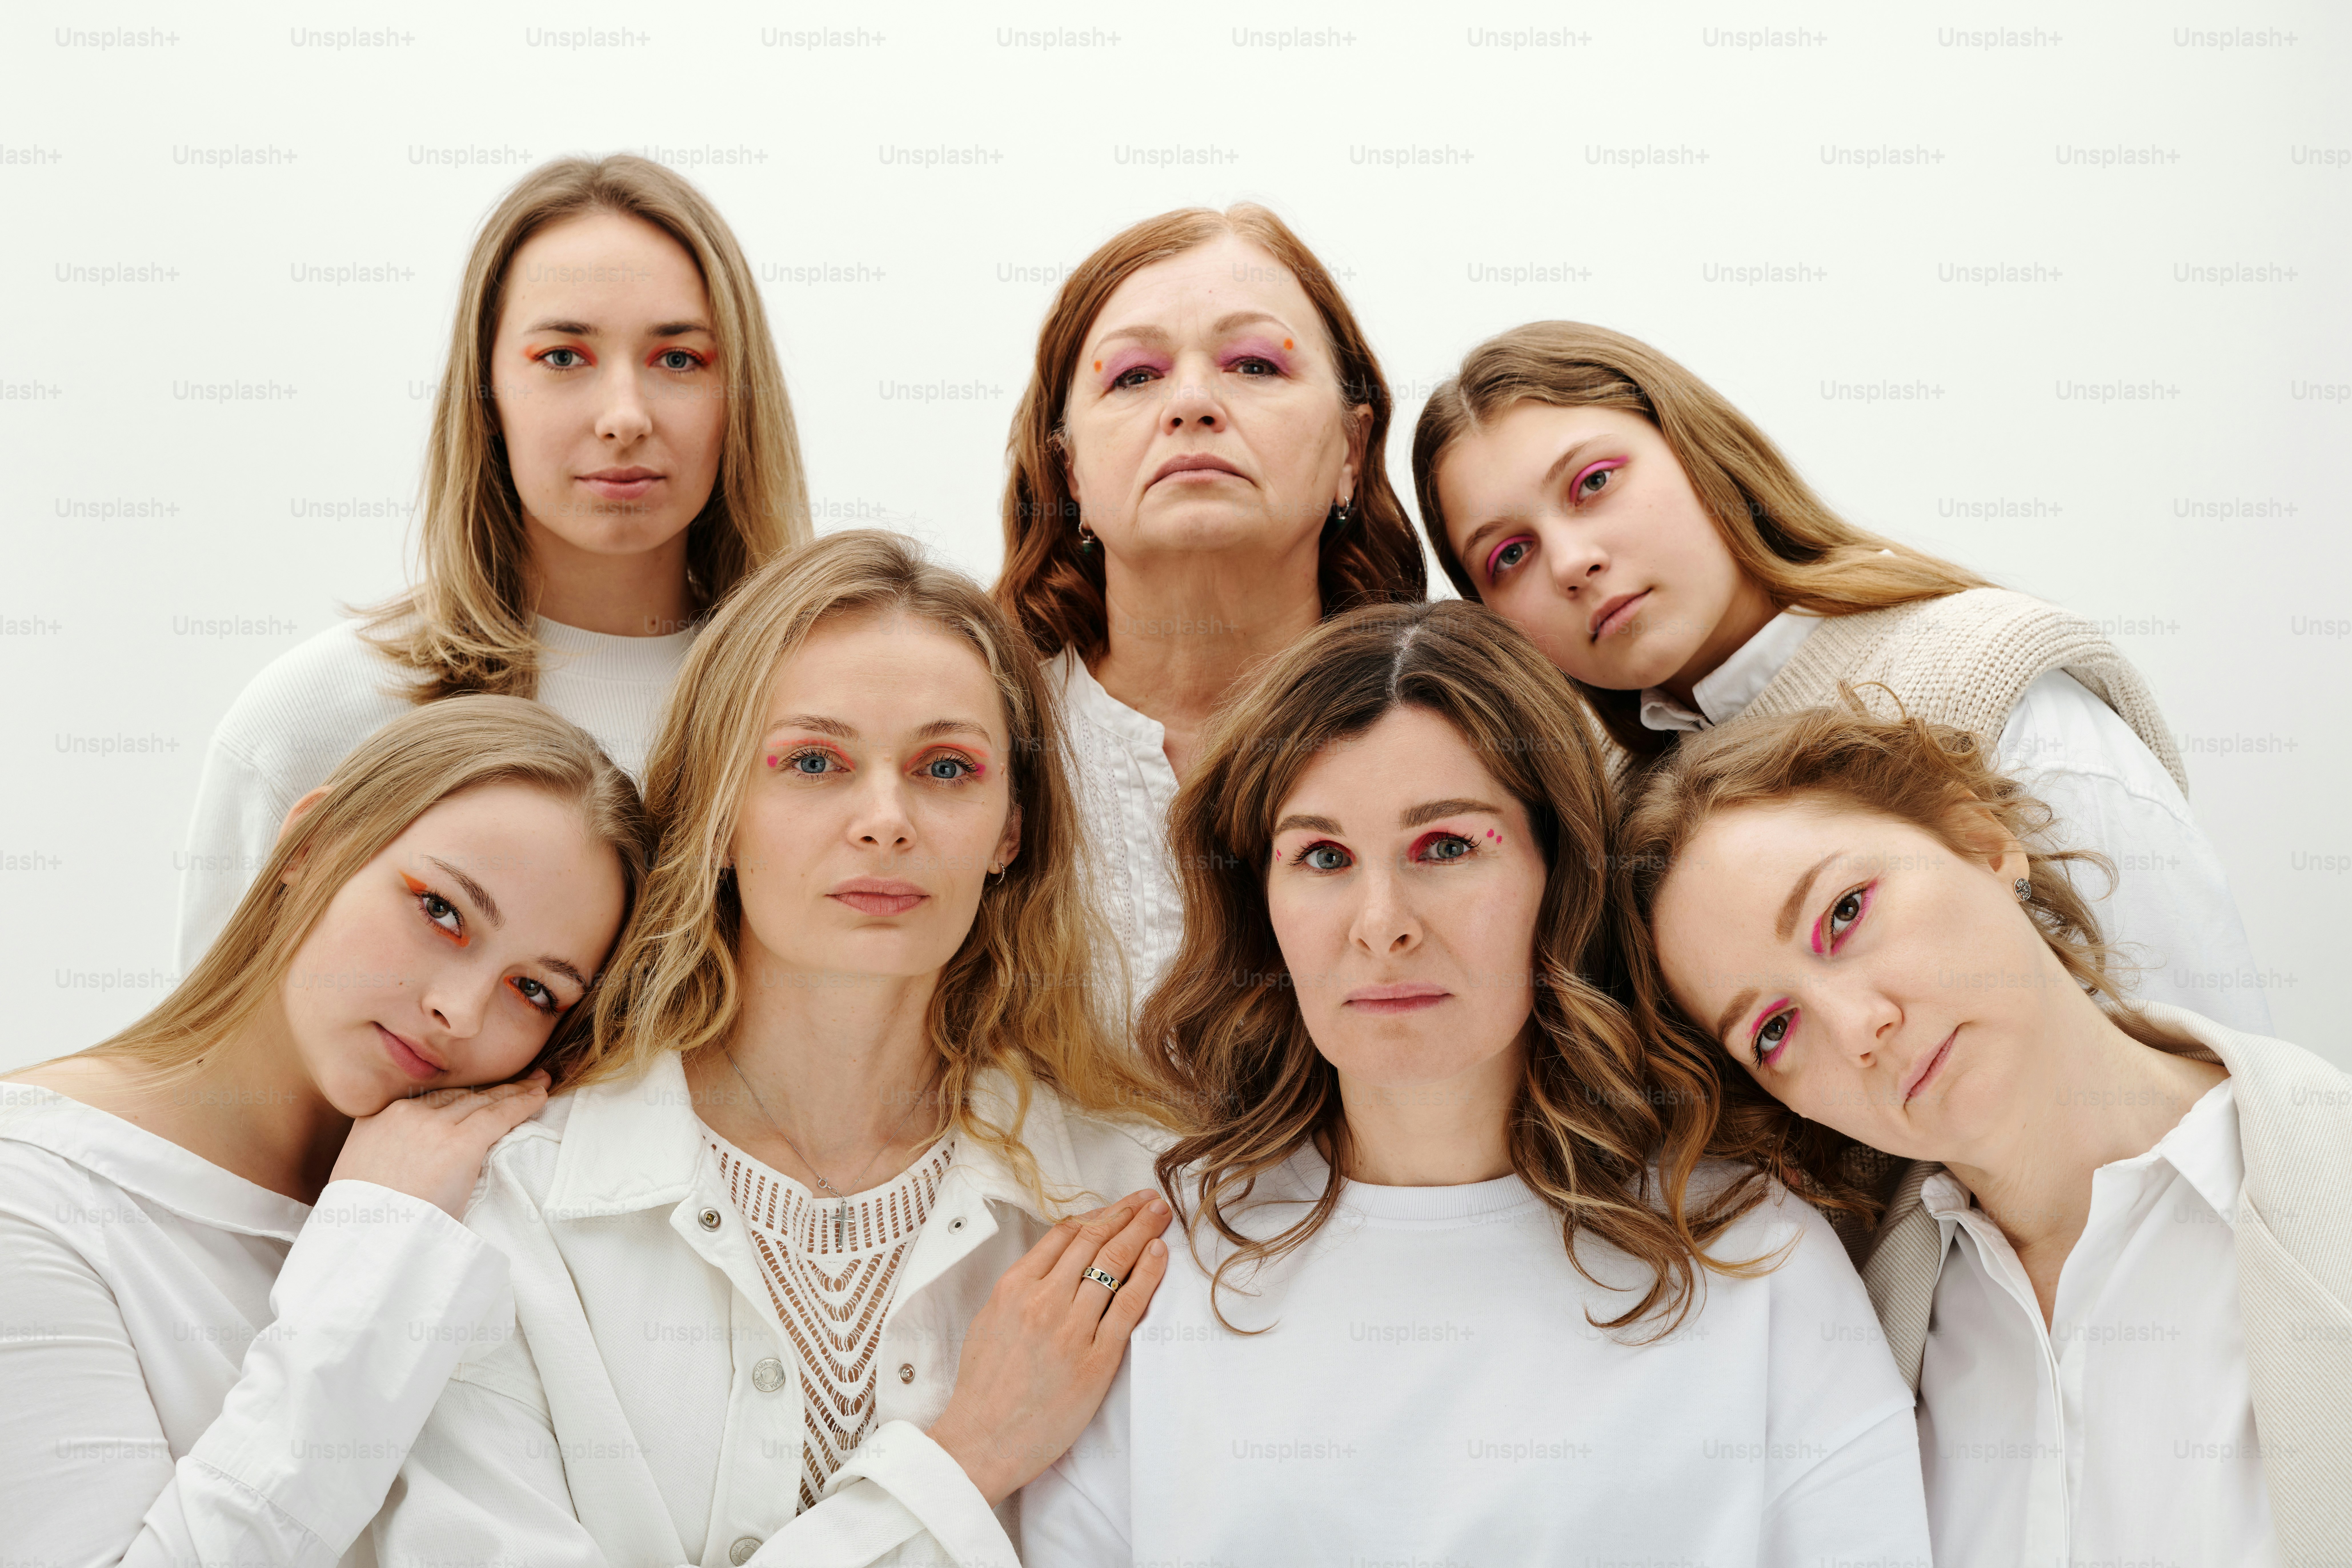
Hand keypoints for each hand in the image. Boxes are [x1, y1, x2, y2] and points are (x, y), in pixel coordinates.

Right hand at [326, 1070, 550, 1218]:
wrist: (366, 1242)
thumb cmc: (364, 1223)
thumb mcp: (360, 1178)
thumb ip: (384, 1157)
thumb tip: (404, 1164)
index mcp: (376, 1120)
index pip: (429, 1100)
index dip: (459, 1096)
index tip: (477, 1092)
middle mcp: (404, 1114)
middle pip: (458, 1096)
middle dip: (488, 1089)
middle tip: (517, 1081)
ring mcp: (433, 1127)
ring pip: (482, 1100)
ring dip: (512, 1092)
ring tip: (535, 1085)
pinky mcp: (460, 1144)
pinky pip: (500, 1115)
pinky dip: (523, 1103)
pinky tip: (539, 1096)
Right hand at [925, 1189, 1171, 1503]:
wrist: (982, 1440)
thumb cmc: (984, 1387)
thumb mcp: (989, 1322)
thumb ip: (1020, 1290)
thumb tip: (1052, 1266)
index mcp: (1013, 1288)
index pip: (1063, 1236)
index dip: (1095, 1215)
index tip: (1115, 1207)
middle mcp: (1043, 1300)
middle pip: (1093, 1242)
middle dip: (1125, 1214)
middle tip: (1148, 1199)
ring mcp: (1071, 1329)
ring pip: (1113, 1265)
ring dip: (1141, 1233)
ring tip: (1159, 1213)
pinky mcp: (1096, 1359)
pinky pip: (1128, 1306)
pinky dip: (1147, 1275)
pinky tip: (1159, 1253)